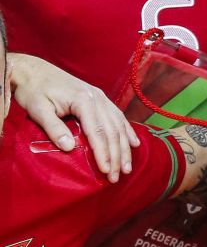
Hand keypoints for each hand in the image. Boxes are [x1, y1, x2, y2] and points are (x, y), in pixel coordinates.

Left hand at [7, 54, 138, 180]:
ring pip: (118, 126)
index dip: (103, 153)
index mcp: (84, 100)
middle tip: (116, 176)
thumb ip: (54, 128)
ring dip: (124, 148)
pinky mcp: (100, 99)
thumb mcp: (38, 109)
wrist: (33, 70)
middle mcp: (98, 98)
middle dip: (116, 156)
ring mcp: (101, 98)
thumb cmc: (33, 90)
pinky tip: (133, 144)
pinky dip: (127, 131)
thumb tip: (70, 148)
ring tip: (126, 167)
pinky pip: (118, 117)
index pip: (98, 132)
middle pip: (112, 131)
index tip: (105, 170)